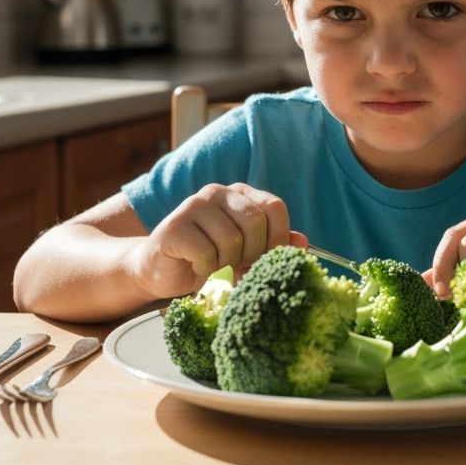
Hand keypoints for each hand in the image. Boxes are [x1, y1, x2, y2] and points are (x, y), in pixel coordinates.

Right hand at [129, 182, 304, 298]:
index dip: (277, 238)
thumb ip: (274, 245)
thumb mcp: (247, 253)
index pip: (274, 208)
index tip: (266, 258)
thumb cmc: (209, 260)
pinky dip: (206, 269)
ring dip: (226, 264)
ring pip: (231, 240)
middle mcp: (217, 193)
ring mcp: (193, 206)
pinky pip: (206, 252)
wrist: (162, 271)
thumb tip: (303, 242)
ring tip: (215, 267)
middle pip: (255, 222)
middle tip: (238, 266)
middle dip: (252, 253)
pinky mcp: (174, 226)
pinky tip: (196, 267)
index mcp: (240, 194)